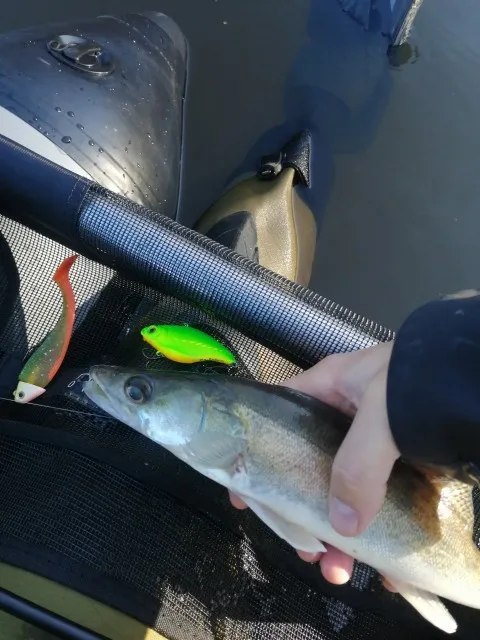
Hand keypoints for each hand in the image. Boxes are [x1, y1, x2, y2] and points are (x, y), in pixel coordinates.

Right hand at [229, 341, 399, 588]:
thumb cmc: (425, 378)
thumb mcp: (382, 413)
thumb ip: (358, 466)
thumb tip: (342, 526)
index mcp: (330, 388)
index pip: (276, 418)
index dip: (257, 455)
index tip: (244, 496)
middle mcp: (347, 416)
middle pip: (310, 468)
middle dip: (305, 513)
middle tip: (306, 550)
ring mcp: (376, 443)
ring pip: (346, 493)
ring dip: (342, 535)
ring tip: (341, 570)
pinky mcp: (405, 465)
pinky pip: (383, 504)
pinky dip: (382, 535)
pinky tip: (386, 568)